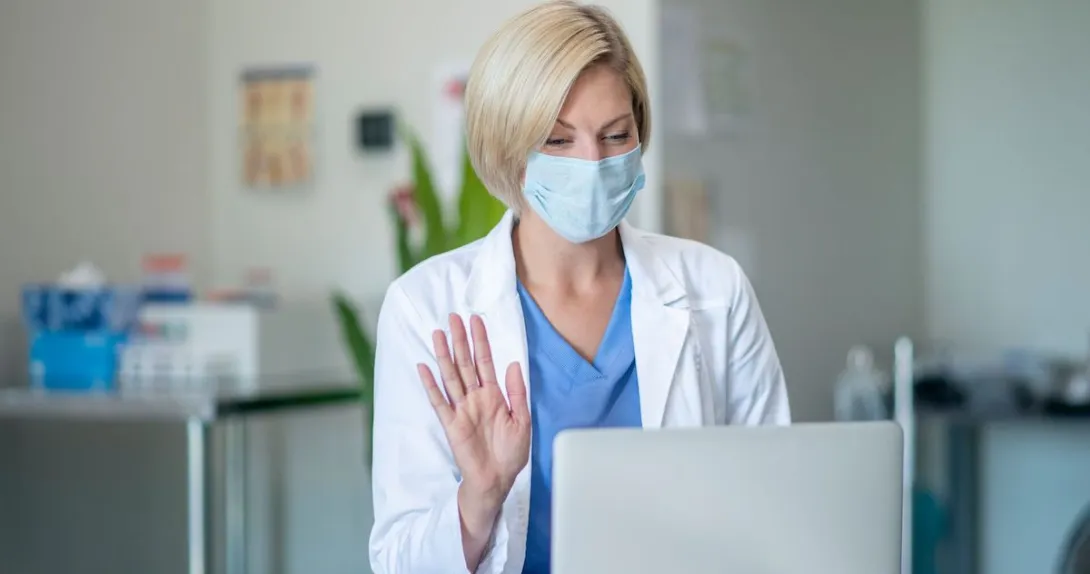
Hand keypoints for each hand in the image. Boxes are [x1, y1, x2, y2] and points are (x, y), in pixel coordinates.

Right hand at [417, 313, 530, 566]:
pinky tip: (424, 367)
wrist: (497, 480)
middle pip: (465, 363)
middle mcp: (476, 398)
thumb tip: (514, 364)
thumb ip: (517, 392)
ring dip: (444, 355)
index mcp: (494, 395)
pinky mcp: (451, 424)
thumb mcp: (523, 420)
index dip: (481, 341)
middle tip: (453, 317)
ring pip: (451, 376)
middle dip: (460, 340)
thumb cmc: (510, 453)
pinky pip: (439, 401)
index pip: (485, 362)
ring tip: (437, 333)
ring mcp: (462, 409)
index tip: (476, 320)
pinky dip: (431, 384)